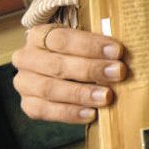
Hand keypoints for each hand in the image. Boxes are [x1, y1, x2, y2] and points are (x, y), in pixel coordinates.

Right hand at [10, 23, 126, 123]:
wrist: (62, 69)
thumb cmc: (80, 51)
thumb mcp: (86, 40)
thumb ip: (99, 44)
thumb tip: (123, 52)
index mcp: (39, 35)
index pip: (62, 38)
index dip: (90, 45)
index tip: (117, 51)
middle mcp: (26, 58)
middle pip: (57, 65)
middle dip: (91, 70)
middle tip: (118, 73)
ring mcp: (24, 83)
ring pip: (50, 89)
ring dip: (81, 94)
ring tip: (107, 97)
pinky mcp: (28, 104)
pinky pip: (46, 111)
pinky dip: (70, 113)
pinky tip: (91, 113)